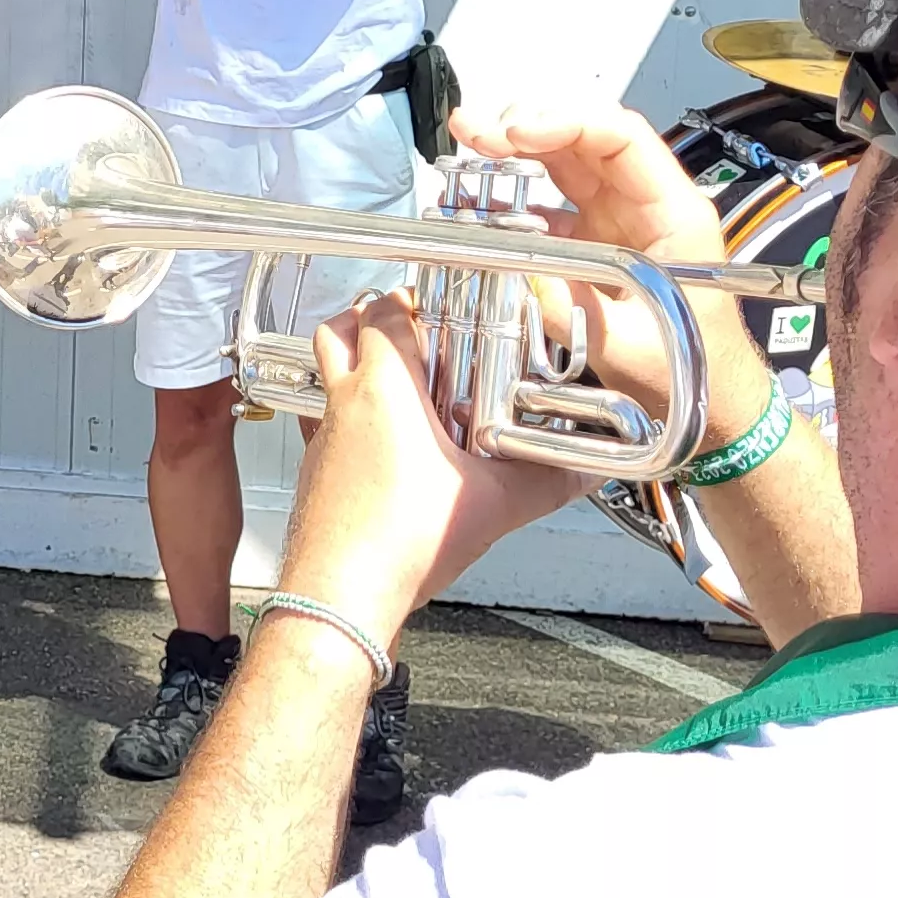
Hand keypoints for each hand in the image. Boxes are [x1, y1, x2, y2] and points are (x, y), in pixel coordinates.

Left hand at [278, 294, 588, 634]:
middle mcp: (343, 406)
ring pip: (328, 379)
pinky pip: (329, 428)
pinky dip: (353, 423)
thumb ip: (545, 482)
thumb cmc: (396, 545)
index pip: (383, 313)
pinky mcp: (316, 475)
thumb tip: (581, 473)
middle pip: (340, 331)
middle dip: (371, 321)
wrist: (340, 597)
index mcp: (382, 390)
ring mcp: (322, 440)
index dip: (408, 300)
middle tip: (412, 335)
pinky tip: (388, 453)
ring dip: (358, 371)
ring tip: (407, 392)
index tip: (437, 308)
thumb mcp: (493, 505)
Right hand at [447, 101, 743, 409]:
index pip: (622, 139)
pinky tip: (481, 194)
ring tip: (470, 138)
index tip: (518, 133)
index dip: (567, 124)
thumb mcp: (631, 347)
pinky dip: (513, 192)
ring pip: (566, 158)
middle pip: (587, 137)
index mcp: (674, 214)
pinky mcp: (594, 237)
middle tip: (480, 132)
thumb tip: (524, 273)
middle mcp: (646, 204)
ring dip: (515, 146)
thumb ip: (577, 312)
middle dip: (529, 125)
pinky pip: (551, 199)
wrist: (709, 398)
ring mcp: (619, 217)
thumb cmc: (693, 368)